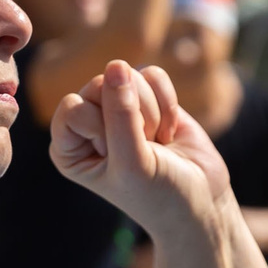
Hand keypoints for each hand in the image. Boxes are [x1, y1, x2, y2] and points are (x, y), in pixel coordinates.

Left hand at [48, 61, 229, 230]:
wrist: (200, 202)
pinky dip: (168, 103)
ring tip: (156, 144)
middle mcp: (86, 124)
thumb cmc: (159, 195)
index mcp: (67, 147)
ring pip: (128, 76)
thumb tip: (117, 64)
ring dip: (152, 114)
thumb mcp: (133, 163)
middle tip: (144, 149)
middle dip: (132, 117)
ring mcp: (117, 107)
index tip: (121, 158)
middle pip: (99, 84)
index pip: (73, 108)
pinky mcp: (147, 97)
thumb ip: (120, 115)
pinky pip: (152, 75)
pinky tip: (169, 132)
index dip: (105, 129)